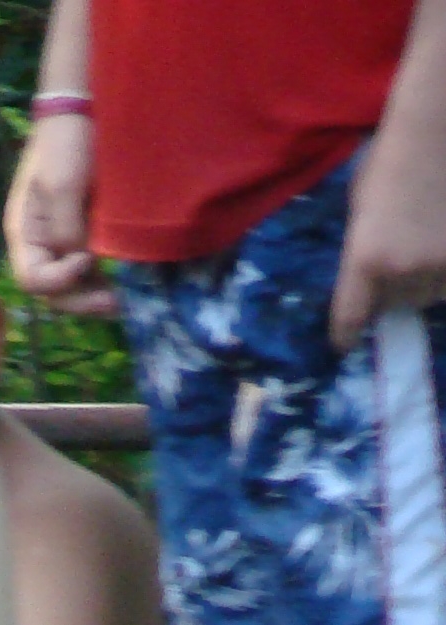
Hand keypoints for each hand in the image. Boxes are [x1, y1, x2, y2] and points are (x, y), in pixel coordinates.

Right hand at [5, 117, 117, 315]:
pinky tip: (123, 283)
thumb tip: (80, 261)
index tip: (87, 261)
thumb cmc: (65, 142)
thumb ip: (66, 229)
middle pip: (52, 291)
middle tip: (113, 304)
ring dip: (95, 296)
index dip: (59, 281)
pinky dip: (104, 280)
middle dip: (81, 301)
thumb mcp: (61, 184)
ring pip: (73, 285)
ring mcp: (63, 240)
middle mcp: (40, 245)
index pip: (32, 279)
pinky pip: (90, 268)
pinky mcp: (85, 233)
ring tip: (122, 301)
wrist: (84, 108)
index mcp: (24, 234)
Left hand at [331, 116, 445, 344]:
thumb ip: (362, 248)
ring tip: (425, 240)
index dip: (347, 334)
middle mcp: (402, 268)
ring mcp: (441, 261)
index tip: (345, 344)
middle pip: (395, 305)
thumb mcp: (359, 208)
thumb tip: (368, 279)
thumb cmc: (392, 155)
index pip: (350, 318)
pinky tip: (441, 238)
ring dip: (424, 279)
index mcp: (365, 257)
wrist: (438, 123)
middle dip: (393, 292)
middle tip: (398, 261)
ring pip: (429, 294)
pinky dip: (444, 268)